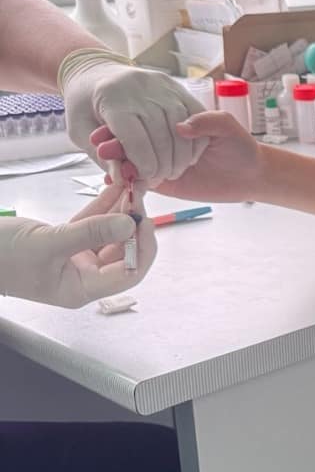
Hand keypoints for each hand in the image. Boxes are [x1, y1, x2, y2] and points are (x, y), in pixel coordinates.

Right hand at [0, 183, 156, 307]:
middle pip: (123, 251)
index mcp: (82, 288)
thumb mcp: (49, 243)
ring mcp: (75, 259)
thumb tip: (130, 224)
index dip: (142, 248)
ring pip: (109, 234)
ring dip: (121, 211)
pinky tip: (115, 186)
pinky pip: (92, 224)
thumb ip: (90, 232)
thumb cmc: (2, 256)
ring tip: (133, 184)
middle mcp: (84, 276)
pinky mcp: (66, 242)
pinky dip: (103, 206)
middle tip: (139, 194)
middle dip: (134, 223)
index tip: (144, 220)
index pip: (128, 273)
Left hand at [60, 51, 208, 184]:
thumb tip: (124, 179)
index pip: (136, 140)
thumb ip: (100, 157)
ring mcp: (162, 86)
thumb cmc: (85, 104)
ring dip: (181, 155)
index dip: (143, 165)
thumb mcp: (79, 131)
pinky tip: (187, 154)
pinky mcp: (176, 85)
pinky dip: (195, 138)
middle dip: (164, 164)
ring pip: (182, 127)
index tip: (143, 178)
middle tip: (160, 177)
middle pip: (162, 136)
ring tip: (174, 170)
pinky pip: (195, 114)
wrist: (96, 71)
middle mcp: (140, 89)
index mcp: (112, 99)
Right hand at [95, 110, 263, 202]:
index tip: (109, 123)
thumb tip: (181, 125)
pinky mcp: (162, 183)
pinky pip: (140, 182)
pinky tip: (114, 181)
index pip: (144, 120)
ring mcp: (159, 161)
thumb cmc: (240, 147)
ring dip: (118, 162)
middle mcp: (162, 140)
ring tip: (108, 163)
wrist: (249, 176)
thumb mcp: (228, 127)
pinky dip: (126, 182)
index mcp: (173, 122)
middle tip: (103, 148)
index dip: (126, 122)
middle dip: (116, 144)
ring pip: (132, 161)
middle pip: (132, 141)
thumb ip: (208, 121)